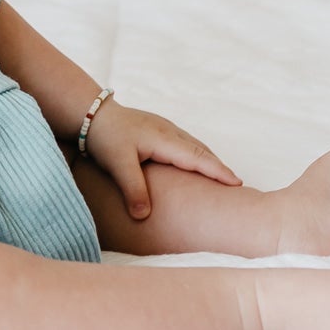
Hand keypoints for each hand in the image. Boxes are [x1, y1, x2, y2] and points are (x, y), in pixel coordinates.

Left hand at [84, 101, 239, 218]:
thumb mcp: (117, 164)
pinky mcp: (158, 130)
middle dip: (220, 168)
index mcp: (164, 139)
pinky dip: (198, 155)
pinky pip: (186, 144)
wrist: (91, 113)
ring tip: (223, 178)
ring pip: (194, 146)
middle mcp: (169, 132)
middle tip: (238, 186)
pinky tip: (197, 165)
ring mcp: (165, 128)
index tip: (238, 183)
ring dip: (210, 161)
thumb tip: (144, 216)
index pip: (197, 158)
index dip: (218, 171)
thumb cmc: (105, 136)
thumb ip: (133, 189)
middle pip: (202, 151)